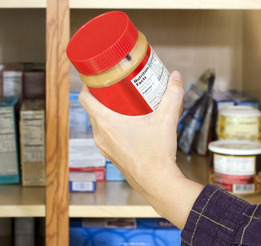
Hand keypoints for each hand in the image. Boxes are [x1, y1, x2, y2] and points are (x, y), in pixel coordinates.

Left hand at [78, 71, 203, 227]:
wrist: (158, 184)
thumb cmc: (157, 155)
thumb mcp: (166, 119)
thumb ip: (172, 95)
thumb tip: (175, 77)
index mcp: (107, 124)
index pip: (85, 99)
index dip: (87, 84)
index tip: (95, 76)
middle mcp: (101, 135)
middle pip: (92, 109)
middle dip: (101, 96)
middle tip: (115, 86)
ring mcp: (104, 147)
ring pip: (98, 123)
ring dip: (106, 111)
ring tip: (122, 102)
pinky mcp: (111, 155)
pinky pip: (105, 135)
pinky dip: (111, 126)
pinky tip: (127, 122)